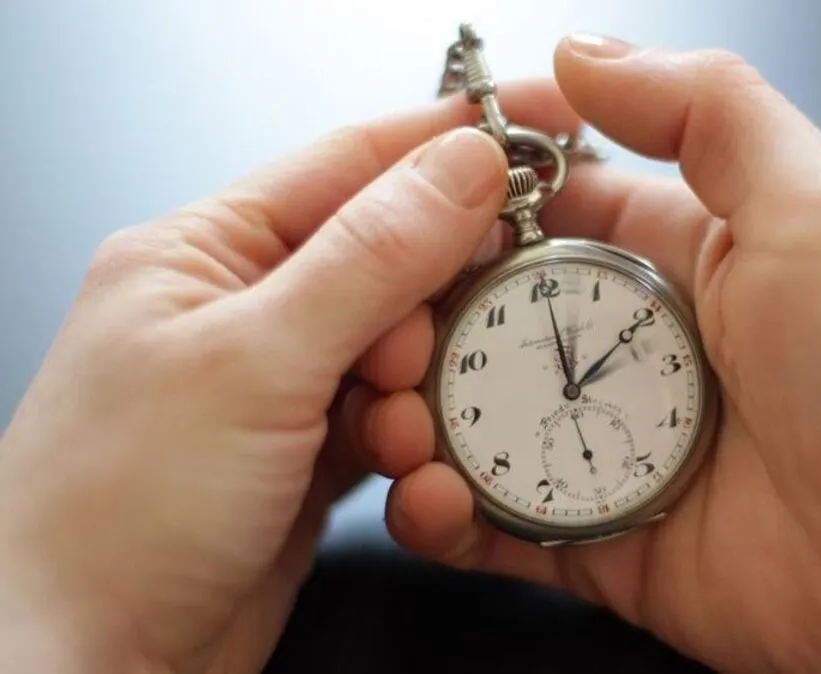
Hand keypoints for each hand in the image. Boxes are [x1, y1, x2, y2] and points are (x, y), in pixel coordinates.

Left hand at [0, 82, 579, 673]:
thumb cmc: (113, 517)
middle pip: (388, 260)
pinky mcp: (307, 455)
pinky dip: (413, 446)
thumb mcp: (252, 364)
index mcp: (203, 252)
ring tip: (401, 438)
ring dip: (426, 393)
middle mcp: (240, 309)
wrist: (88, 669)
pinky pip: (394, 421)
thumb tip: (461, 165)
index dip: (448, 142)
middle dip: (437, 304)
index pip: (348, 163)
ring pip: (402, 349)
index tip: (538, 136)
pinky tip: (406, 480)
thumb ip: (368, 258)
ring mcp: (277, 385)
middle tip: (466, 338)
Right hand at [375, 35, 820, 671]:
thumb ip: (703, 110)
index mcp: (695, 260)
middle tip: (372, 319)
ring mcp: (626, 451)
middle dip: (429, 313)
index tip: (405, 188)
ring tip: (386, 413)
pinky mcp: (614, 546)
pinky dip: (454, 518)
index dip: (480, 195)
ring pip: (488, 422)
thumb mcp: (812, 202)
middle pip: (504, 318)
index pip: (561, 208)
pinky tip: (427, 500)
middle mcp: (653, 352)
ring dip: (423, 415)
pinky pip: (508, 530)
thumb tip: (579, 52)